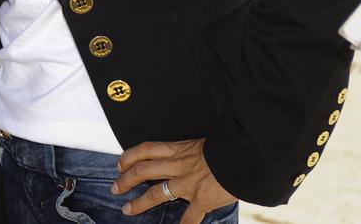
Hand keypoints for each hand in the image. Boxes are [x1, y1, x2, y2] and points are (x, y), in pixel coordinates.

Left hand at [113, 138, 236, 223]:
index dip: (128, 157)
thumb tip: (183, 156)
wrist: (245, 155)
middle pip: (142, 171)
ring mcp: (188, 184)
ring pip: (155, 193)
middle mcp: (178, 166)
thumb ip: (188, 152)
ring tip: (127, 209)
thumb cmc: (226, 146)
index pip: (145, 150)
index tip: (119, 164)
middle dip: (125, 180)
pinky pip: (189, 217)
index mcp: (177, 150)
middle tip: (115, 188)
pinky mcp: (202, 200)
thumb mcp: (201, 144)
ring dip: (139, 202)